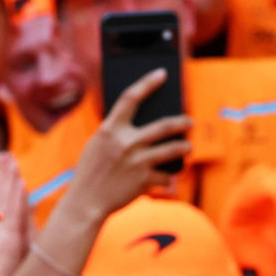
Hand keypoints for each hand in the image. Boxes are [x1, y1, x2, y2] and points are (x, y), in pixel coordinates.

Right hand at [70, 69, 193, 219]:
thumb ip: (117, 134)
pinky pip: (165, 176)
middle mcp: (126, 142)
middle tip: (189, 122)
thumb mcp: (98, 145)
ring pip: (173, 149)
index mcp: (110, 129)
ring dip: (185, 147)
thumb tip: (145, 127)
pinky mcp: (146, 180)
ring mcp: (138, 161)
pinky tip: (168, 180)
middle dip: (182, 122)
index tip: (162, 74)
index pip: (131, 97)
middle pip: (165, 125)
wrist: (86, 201)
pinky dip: (166, 178)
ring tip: (188, 147)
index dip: (148, 83)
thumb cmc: (92, 172)